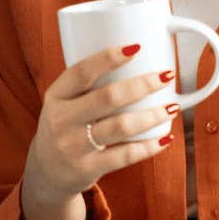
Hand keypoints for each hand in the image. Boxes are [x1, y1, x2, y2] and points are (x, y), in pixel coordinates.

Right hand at [20, 43, 177, 219]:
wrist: (46, 172)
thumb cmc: (65, 126)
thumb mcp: (63, 102)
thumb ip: (87, 84)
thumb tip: (135, 55)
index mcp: (56, 96)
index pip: (81, 72)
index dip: (108, 58)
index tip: (136, 47)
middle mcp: (62, 120)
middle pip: (108, 98)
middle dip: (143, 85)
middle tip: (166, 76)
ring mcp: (74, 146)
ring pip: (121, 126)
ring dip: (152, 115)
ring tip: (172, 107)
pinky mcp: (88, 168)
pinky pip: (125, 155)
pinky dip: (149, 146)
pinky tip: (165, 138)